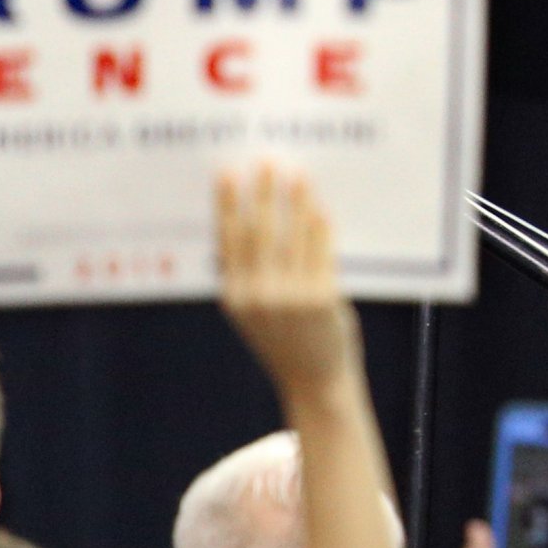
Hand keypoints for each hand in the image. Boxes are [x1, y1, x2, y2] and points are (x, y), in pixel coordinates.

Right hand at [217, 165, 360, 400]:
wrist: (318, 385)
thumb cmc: (288, 344)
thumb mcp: (254, 315)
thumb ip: (248, 279)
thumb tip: (246, 225)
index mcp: (235, 298)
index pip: (227, 241)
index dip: (226, 205)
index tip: (227, 174)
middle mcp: (257, 297)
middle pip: (258, 232)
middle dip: (262, 193)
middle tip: (267, 162)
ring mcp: (289, 298)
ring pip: (291, 237)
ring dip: (295, 201)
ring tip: (298, 175)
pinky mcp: (321, 299)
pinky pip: (320, 252)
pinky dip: (320, 227)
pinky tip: (321, 208)